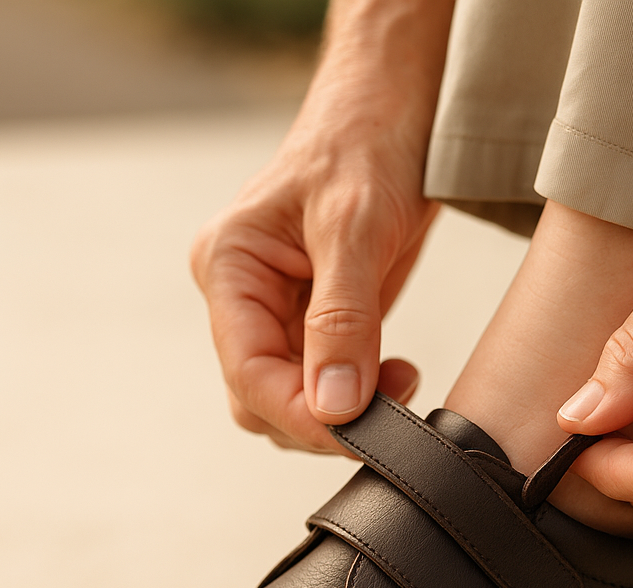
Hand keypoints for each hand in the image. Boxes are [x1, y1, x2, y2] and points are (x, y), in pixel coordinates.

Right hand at [191, 0, 452, 453]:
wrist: (393, 110)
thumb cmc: (366, 145)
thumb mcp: (354, 228)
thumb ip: (342, 321)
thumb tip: (334, 405)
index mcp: (230, 268)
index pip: (247, 372)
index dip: (300, 416)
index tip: (359, 433)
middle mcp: (244, 296)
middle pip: (262, 397)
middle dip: (322, 419)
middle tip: (390, 411)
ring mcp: (279, 311)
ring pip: (294, 397)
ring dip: (345, 410)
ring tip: (401, 381)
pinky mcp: (316, 319)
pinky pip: (327, 379)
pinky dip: (360, 393)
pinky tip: (397, 373)